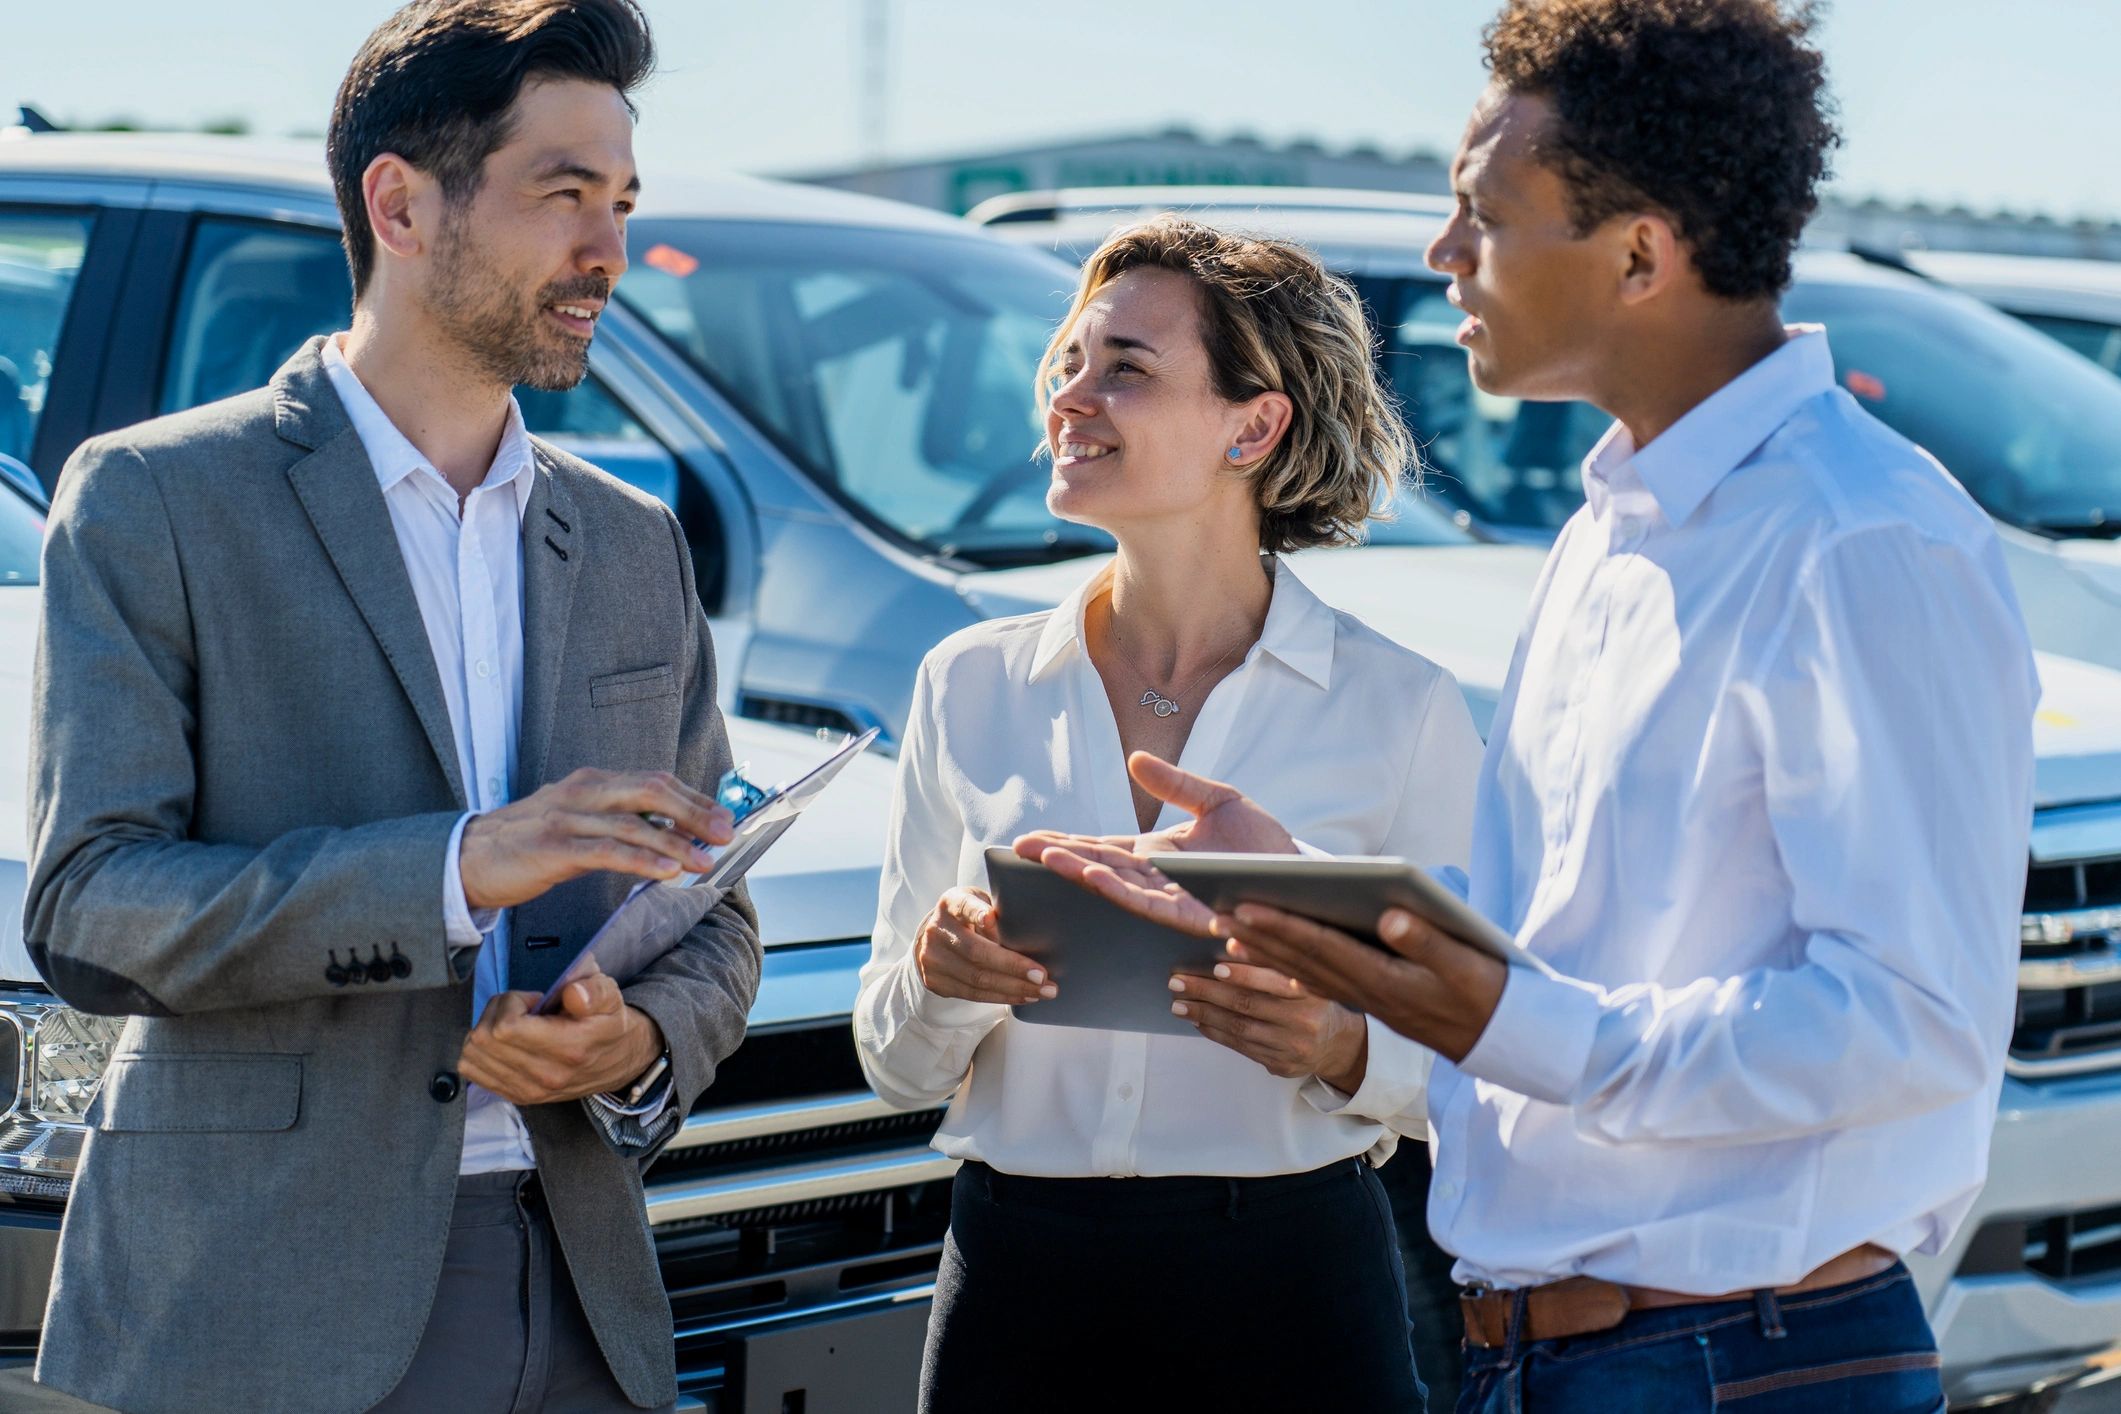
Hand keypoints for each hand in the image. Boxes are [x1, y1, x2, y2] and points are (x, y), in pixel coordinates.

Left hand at [456, 960, 665, 1104]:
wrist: (618, 1060)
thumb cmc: (607, 1023)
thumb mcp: (612, 997)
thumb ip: (595, 991)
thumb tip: (573, 993)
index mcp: (569, 1049)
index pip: (506, 1028)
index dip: (512, 1002)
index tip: (533, 999)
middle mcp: (545, 1076)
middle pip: (484, 1038)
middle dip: (496, 1011)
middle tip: (521, 1008)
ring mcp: (528, 1090)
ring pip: (472, 1054)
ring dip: (486, 1030)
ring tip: (513, 1025)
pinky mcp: (517, 1096)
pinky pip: (472, 1070)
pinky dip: (480, 1050)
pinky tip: (503, 1042)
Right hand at [460, 767, 735, 909]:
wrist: (464, 858)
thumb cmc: (526, 844)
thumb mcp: (576, 822)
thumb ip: (616, 822)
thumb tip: (668, 834)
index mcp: (592, 782)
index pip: (655, 781)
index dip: (694, 798)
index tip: (724, 818)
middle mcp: (583, 791)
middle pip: (651, 791)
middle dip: (694, 812)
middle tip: (725, 833)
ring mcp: (566, 817)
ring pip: (632, 824)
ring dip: (675, 842)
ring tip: (705, 860)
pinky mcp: (552, 848)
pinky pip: (606, 852)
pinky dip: (640, 860)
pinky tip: (666, 871)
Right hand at [913, 887, 1056, 1004]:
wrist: (935, 938)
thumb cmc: (970, 918)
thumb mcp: (980, 904)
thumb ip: (998, 914)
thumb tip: (1030, 936)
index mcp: (951, 904)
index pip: (963, 906)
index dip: (976, 912)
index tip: (990, 917)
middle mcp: (937, 930)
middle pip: (976, 951)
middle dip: (1012, 966)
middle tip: (1041, 976)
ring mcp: (932, 958)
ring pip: (976, 978)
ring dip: (1013, 987)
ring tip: (1041, 991)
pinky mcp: (935, 981)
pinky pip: (973, 994)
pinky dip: (1002, 997)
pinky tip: (1024, 996)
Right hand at [1012, 753, 1294, 936]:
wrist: (1303, 878)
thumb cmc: (1264, 845)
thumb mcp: (1217, 801)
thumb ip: (1176, 784)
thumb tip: (1135, 760)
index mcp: (1158, 855)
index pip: (1104, 848)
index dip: (1069, 843)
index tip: (1032, 840)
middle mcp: (1158, 880)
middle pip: (1099, 866)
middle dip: (1059, 858)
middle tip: (1020, 851)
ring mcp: (1171, 899)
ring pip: (1115, 886)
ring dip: (1079, 872)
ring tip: (1047, 859)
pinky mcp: (1191, 914)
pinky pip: (1147, 902)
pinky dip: (1118, 890)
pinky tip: (1093, 877)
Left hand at [1168, 961, 1368, 1090]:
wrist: (1339, 1046)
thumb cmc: (1315, 1002)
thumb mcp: (1308, 980)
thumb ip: (1276, 967)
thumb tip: (1229, 946)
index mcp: (1312, 993)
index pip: (1274, 981)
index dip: (1245, 974)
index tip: (1215, 966)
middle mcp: (1303, 1021)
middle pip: (1248, 1005)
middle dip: (1208, 992)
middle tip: (1178, 982)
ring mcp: (1291, 1046)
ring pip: (1240, 1028)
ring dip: (1205, 1015)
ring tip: (1179, 1004)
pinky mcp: (1280, 1064)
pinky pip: (1241, 1047)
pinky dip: (1216, 1033)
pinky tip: (1198, 1021)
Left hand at [1217, 904, 1506, 1063]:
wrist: (1494, 1037)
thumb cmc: (1482, 993)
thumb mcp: (1464, 965)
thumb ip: (1426, 940)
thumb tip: (1389, 916)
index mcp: (1384, 979)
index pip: (1322, 947)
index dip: (1283, 927)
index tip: (1246, 907)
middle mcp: (1363, 992)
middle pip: (1298, 963)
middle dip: (1254, 942)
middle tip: (1212, 918)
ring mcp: (1360, 1000)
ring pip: (1297, 979)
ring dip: (1256, 963)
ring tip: (1218, 944)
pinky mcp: (1362, 1001)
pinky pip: (1310, 989)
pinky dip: (1277, 977)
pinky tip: (1256, 967)